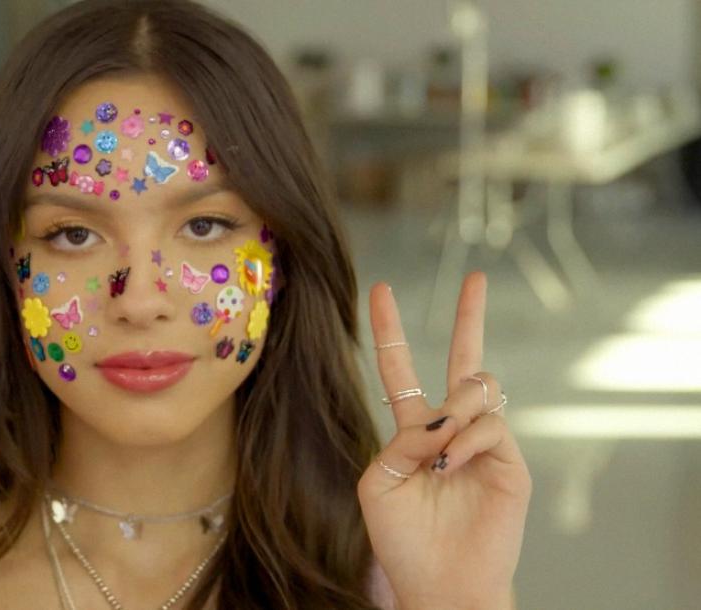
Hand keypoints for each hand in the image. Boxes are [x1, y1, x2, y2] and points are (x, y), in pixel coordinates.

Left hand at [357, 272, 531, 609]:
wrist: (440, 582)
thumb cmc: (403, 539)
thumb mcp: (380, 483)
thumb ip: (398, 442)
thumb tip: (437, 417)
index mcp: (412, 431)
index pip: (401, 370)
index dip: (390, 332)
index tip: (380, 291)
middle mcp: (451, 429)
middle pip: (465, 360)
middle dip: (471, 317)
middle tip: (478, 277)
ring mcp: (484, 443)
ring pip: (478, 387)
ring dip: (454, 405)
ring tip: (440, 447)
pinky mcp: (510, 461)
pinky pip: (490, 425)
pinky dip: (466, 438)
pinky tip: (452, 462)